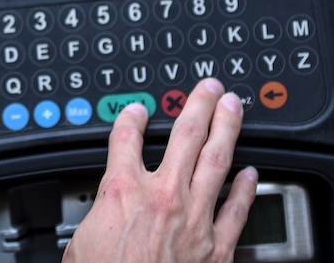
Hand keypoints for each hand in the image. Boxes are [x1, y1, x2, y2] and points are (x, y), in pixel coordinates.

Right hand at [63, 79, 256, 262]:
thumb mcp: (79, 244)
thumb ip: (96, 218)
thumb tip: (96, 218)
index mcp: (122, 192)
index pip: (126, 138)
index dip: (132, 117)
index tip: (138, 109)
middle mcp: (163, 198)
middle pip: (184, 136)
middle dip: (197, 105)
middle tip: (209, 87)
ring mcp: (194, 220)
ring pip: (217, 161)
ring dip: (227, 129)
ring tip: (234, 109)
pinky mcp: (216, 248)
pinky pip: (237, 210)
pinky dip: (247, 189)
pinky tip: (253, 174)